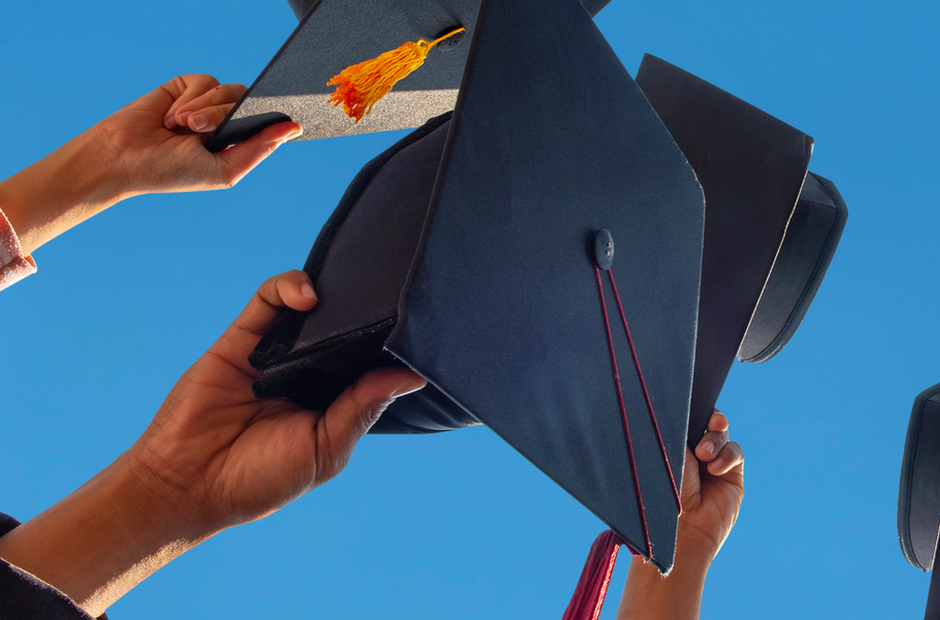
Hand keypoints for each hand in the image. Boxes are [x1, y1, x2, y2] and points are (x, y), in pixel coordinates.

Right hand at [0, 74, 301, 254]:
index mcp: (238, 145)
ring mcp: (206, 105)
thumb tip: (292, 128)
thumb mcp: (224, 170)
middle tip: (199, 131)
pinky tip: (172, 116)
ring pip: (228, 90)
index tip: (286, 115)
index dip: (275, 117)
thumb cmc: (171, 172)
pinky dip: (190, 98)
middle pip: (248, 104)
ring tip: (181, 127)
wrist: (124, 157)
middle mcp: (226, 124)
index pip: (268, 125)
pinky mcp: (186, 88)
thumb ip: (259, 149)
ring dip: (204, 109)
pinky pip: (204, 80)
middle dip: (224, 115)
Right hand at [0, 271, 424, 615]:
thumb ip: (362, 407)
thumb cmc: (259, 479)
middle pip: (342, 329)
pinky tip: (308, 296)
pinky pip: (267, 301)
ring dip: (331, 294)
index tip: (414, 330)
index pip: (367, 363)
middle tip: (390, 298)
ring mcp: (273, 354)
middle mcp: (306, 374)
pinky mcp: (240, 340)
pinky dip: (288, 288)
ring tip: (351, 296)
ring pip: (308, 308)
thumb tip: (412, 376)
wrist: (188, 484)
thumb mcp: (324, 448)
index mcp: (331, 402)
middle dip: (364, 312)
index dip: (387, 346)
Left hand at [677, 409, 744, 561]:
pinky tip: (715, 469)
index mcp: (670, 443)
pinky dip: (727, 456)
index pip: (685, 416)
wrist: (680, 527)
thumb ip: (675, 428)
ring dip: (716, 440)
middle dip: (711, 419)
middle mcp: (691, 451)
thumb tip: (679, 403)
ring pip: (722, 434)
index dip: (693, 407)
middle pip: (707, 420)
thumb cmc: (664, 490)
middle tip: (710, 423)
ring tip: (704, 457)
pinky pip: (736, 452)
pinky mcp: (732, 475)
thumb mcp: (666, 452)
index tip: (695, 402)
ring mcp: (712, 462)